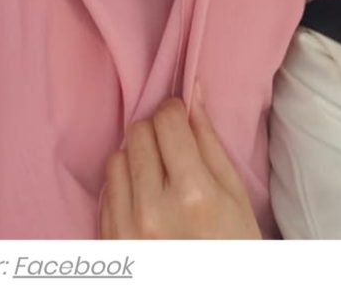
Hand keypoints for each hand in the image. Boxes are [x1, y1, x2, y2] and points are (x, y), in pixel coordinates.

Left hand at [100, 89, 261, 239]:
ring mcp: (125, 231)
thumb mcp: (235, 196)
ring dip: (136, 157)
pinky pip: (106, 192)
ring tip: (159, 174)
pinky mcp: (110, 246)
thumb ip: (209, 142)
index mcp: (192, 193)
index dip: (175, 111)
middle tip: (173, 146)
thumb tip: (193, 93)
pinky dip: (123, 185)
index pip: (166, 120)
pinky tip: (145, 198)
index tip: (182, 118)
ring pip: (116, 159)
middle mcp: (152, 211)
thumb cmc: (234, 248)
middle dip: (156, 130)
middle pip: (137, 134)